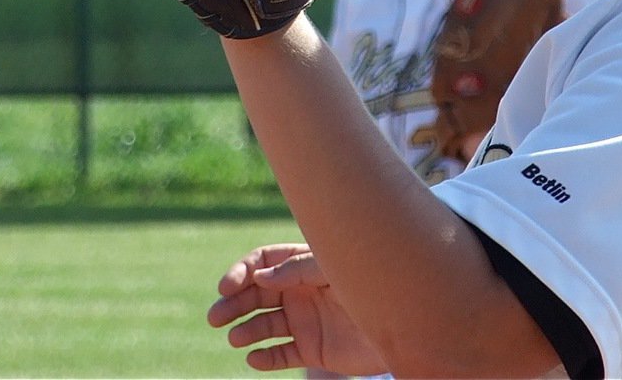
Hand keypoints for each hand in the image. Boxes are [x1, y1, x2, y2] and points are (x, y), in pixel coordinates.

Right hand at [207, 244, 387, 374]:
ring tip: (238, 338)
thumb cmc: (371, 281)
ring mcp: (306, 320)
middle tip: (215, 317)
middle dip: (233, 303)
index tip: (227, 286)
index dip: (242, 271)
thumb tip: (260, 278)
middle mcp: (301, 291)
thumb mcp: (334, 267)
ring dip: (246, 330)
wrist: (406, 317)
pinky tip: (255, 358)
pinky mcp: (313, 348)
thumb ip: (298, 269)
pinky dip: (265, 358)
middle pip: (256, 295)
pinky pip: (281, 354)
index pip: (263, 262)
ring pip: (264, 325)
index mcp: (304, 264)